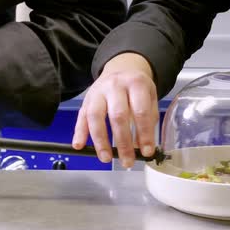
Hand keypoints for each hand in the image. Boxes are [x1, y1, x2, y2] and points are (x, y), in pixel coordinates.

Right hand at [72, 53, 158, 167]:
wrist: (121, 68)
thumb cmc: (136, 88)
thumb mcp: (150, 97)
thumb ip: (148, 120)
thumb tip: (143, 148)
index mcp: (135, 84)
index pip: (140, 111)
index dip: (144, 134)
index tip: (146, 152)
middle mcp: (115, 86)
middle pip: (117, 116)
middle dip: (122, 142)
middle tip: (127, 161)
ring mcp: (98, 92)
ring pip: (96, 116)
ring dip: (100, 141)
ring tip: (106, 158)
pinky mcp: (86, 99)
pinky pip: (81, 116)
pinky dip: (79, 132)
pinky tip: (79, 146)